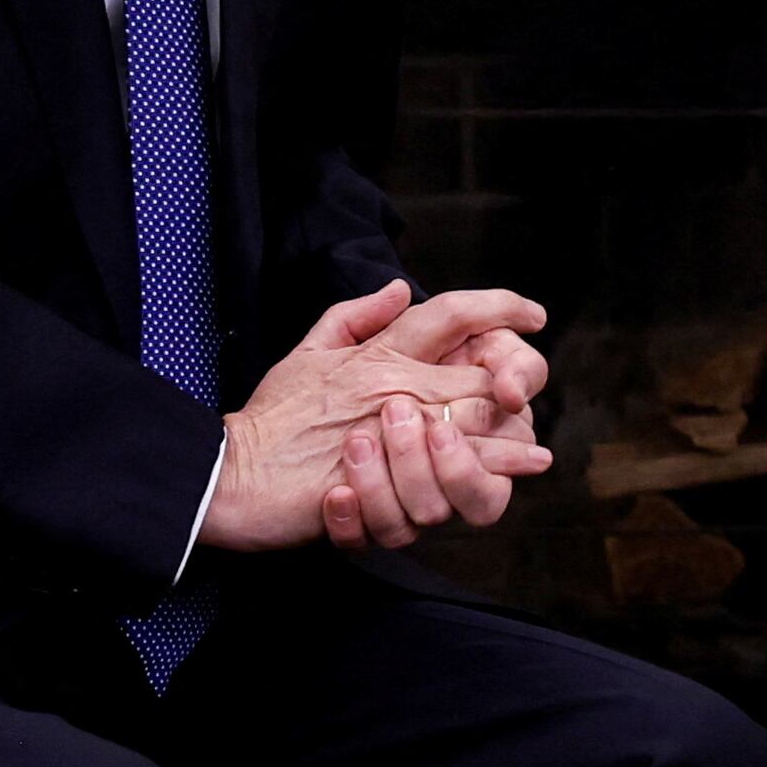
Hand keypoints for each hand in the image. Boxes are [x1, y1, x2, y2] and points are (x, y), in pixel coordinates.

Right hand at [198, 282, 550, 553]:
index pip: (451, 314)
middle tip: (534, 400)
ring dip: (512, 434)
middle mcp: (394, 385)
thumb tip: (399, 288)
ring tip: (536, 448)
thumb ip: (354, 317)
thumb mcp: (306, 353)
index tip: (533, 313)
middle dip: (518, 383)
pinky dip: (495, 469)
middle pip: (482, 374)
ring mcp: (394, 431)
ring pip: (477, 423)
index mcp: (379, 354)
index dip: (499, 308)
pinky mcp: (391, 478)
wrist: (230, 475)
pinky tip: (522, 468)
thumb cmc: (267, 420)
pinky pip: (455, 472)